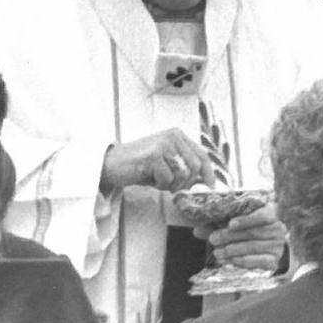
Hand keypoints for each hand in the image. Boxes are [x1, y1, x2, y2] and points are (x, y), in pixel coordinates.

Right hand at [100, 129, 214, 192]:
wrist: (112, 164)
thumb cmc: (140, 166)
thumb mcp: (167, 163)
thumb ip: (185, 168)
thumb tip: (205, 181)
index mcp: (178, 135)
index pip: (202, 155)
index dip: (208, 173)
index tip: (210, 186)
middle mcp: (172, 136)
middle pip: (195, 167)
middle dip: (186, 183)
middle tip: (171, 186)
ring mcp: (163, 144)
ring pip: (182, 174)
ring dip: (171, 185)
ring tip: (157, 179)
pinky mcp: (153, 155)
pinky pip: (167, 179)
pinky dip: (159, 184)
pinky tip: (148, 177)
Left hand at [199, 201, 286, 269]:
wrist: (268, 251)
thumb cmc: (249, 232)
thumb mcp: (236, 226)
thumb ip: (219, 225)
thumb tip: (196, 230)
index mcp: (271, 214)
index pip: (264, 215)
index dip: (247, 220)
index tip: (230, 224)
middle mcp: (278, 230)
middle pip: (253, 233)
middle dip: (230, 236)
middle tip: (213, 239)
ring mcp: (277, 246)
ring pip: (253, 247)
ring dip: (233, 250)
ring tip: (217, 253)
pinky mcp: (273, 261)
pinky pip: (257, 261)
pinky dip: (241, 261)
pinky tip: (228, 261)